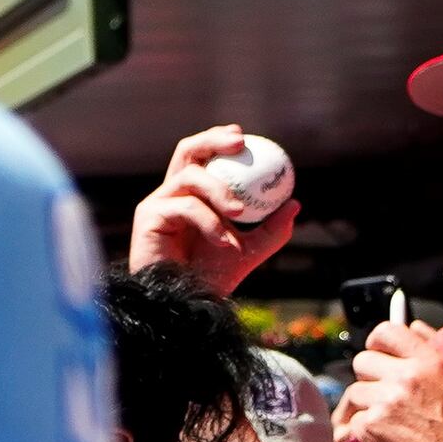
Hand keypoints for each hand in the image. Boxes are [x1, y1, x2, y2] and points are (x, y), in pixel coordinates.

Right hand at [125, 125, 299, 293]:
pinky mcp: (148, 217)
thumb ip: (272, 229)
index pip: (202, 156)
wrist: (185, 303)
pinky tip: (225, 241)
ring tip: (241, 212)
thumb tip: (294, 203)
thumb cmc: (212, 277)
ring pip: (190, 176)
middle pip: (187, 150)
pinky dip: (210, 222)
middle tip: (240, 144)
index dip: (219, 140)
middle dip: (213, 139)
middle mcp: (172, 194)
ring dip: (220, 190)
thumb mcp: (251, 250)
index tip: (244, 138)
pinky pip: (186, 207)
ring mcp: (157, 204)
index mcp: (191, 195)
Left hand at [331, 319, 442, 441]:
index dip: (377, 344)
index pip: (386, 331)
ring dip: (366, 409)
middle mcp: (406, 378)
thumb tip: (414, 324)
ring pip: (355, 394)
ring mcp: (387, 403)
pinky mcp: (372, 429)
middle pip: (361, 361)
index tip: (380, 357)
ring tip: (388, 425)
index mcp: (430, 362)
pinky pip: (354, 422)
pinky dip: (363, 434)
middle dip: (369, 379)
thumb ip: (433, 351)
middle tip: (383, 397)